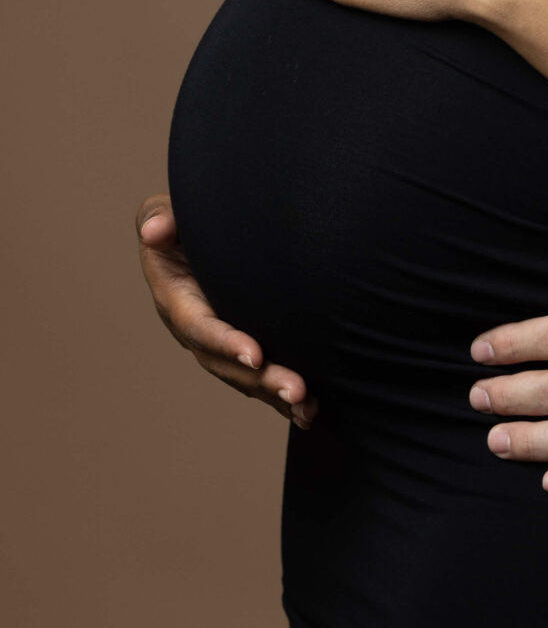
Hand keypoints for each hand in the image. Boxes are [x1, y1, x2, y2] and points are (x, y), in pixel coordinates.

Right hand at [136, 194, 315, 425]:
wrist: (210, 232)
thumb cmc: (188, 219)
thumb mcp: (167, 214)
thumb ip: (160, 218)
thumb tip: (154, 232)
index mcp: (177, 300)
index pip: (200, 326)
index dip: (225, 341)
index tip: (255, 354)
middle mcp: (198, 330)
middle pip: (227, 364)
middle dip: (261, 380)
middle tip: (297, 390)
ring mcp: (222, 344)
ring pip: (248, 378)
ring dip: (277, 396)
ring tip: (310, 408)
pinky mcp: (246, 348)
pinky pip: (263, 378)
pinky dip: (285, 398)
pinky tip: (313, 412)